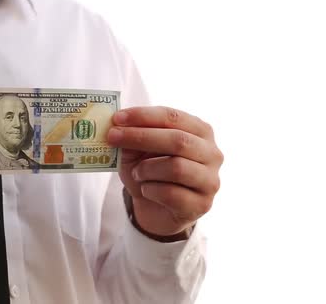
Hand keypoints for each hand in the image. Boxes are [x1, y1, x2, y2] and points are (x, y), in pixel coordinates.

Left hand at [108, 107, 222, 239]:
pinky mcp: (202, 204)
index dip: (144, 116)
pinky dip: (150, 190)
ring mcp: (210, 180)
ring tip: (137, 173)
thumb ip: (132, 137)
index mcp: (200, 131)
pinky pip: (171, 194)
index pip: (173, 117)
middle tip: (113, 137)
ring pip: (176, 168)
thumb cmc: (150, 172)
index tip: (117, 118)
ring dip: (147, 169)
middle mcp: (212, 153)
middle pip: (178, 140)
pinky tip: (146, 190)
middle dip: (141, 137)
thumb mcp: (138, 151)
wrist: (157, 209)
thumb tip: (117, 126)